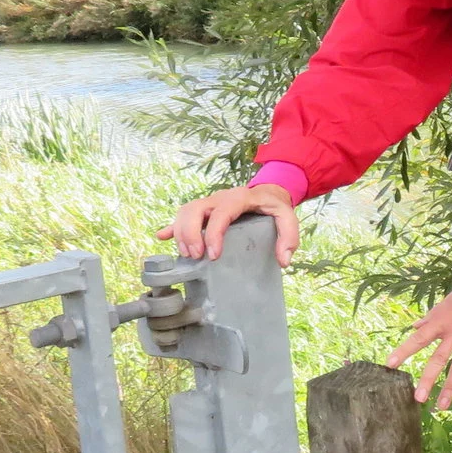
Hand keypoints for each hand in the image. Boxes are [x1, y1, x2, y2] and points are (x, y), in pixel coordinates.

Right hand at [157, 181, 298, 264]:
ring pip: (186, 211)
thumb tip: (283, 261)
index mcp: (239, 198)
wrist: (268, 191)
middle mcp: (220, 197)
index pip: (221, 213)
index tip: (214, 255)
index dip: (213, 234)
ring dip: (181, 232)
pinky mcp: (204, 210)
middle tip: (195, 256)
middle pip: (195, 209)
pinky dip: (172, 226)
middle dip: (191, 233)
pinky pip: (183, 215)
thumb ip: (289, 237)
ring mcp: (209, 202)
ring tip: (188, 255)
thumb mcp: (288, 218)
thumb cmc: (275, 206)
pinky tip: (162, 236)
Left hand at [385, 267, 451, 408]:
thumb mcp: (446, 302)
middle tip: (419, 398)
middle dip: (428, 380)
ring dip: (450, 388)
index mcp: (440, 321)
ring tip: (442, 405)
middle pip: (438, 360)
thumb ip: (430, 317)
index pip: (418, 339)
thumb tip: (414, 327)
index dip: (403, 352)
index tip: (389, 365)